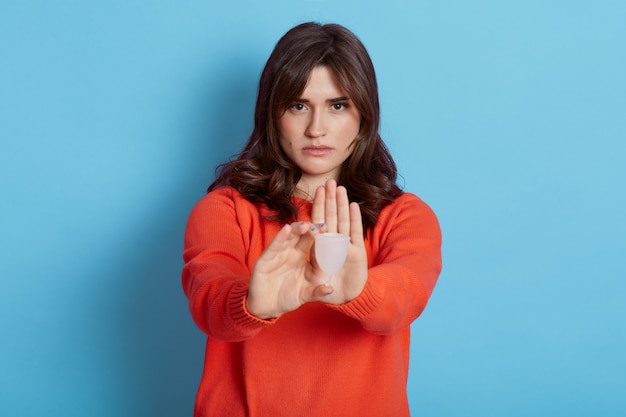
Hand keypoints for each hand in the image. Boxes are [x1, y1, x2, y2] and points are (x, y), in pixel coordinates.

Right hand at [246, 222, 331, 318]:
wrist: (267, 307)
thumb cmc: (288, 298)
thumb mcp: (305, 295)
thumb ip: (317, 292)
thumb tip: (332, 290)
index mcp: (303, 258)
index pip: (313, 243)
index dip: (321, 237)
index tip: (329, 231)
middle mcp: (292, 252)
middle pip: (302, 236)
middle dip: (311, 229)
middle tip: (320, 226)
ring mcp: (279, 254)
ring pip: (289, 237)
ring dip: (297, 230)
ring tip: (306, 226)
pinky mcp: (266, 258)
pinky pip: (274, 246)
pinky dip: (280, 237)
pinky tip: (286, 229)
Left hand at [311, 179, 367, 303]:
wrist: (346, 298)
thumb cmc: (326, 288)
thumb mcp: (311, 281)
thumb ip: (306, 270)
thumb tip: (297, 257)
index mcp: (319, 246)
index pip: (317, 222)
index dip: (318, 207)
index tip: (317, 192)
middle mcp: (332, 242)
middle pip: (330, 217)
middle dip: (329, 200)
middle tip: (328, 182)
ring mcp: (345, 245)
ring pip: (342, 221)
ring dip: (341, 204)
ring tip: (340, 188)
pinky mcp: (357, 251)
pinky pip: (355, 232)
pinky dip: (355, 219)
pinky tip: (353, 205)